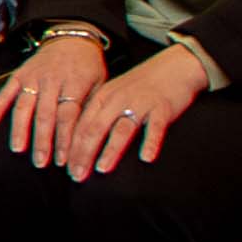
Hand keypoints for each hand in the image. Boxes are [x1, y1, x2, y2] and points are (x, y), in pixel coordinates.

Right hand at [0, 32, 108, 162]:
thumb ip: (91, 108)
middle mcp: (51, 80)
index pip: (68, 116)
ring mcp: (33, 77)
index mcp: (75, 83)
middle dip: (42, 141)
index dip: (65, 139)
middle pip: (45, 115)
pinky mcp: (19, 74)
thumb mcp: (100, 84)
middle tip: (41, 162)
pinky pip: (5, 92)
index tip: (64, 160)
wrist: (71, 37)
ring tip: (19, 149)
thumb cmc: (88, 66)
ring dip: (20, 129)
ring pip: (24, 106)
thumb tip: (87, 138)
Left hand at [59, 38, 212, 179]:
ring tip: (102, 168)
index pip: (81, 125)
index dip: (72, 148)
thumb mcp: (114, 95)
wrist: (174, 66)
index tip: (67, 168)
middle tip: (77, 175)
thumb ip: (99, 114)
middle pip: (95, 129)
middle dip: (83, 153)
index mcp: (102, 97)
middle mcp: (117, 99)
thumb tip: (81, 142)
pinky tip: (146, 158)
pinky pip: (155, 127)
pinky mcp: (162, 108)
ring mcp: (140, 103)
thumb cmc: (141, 85)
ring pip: (121, 129)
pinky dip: (150, 142)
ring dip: (110, 150)